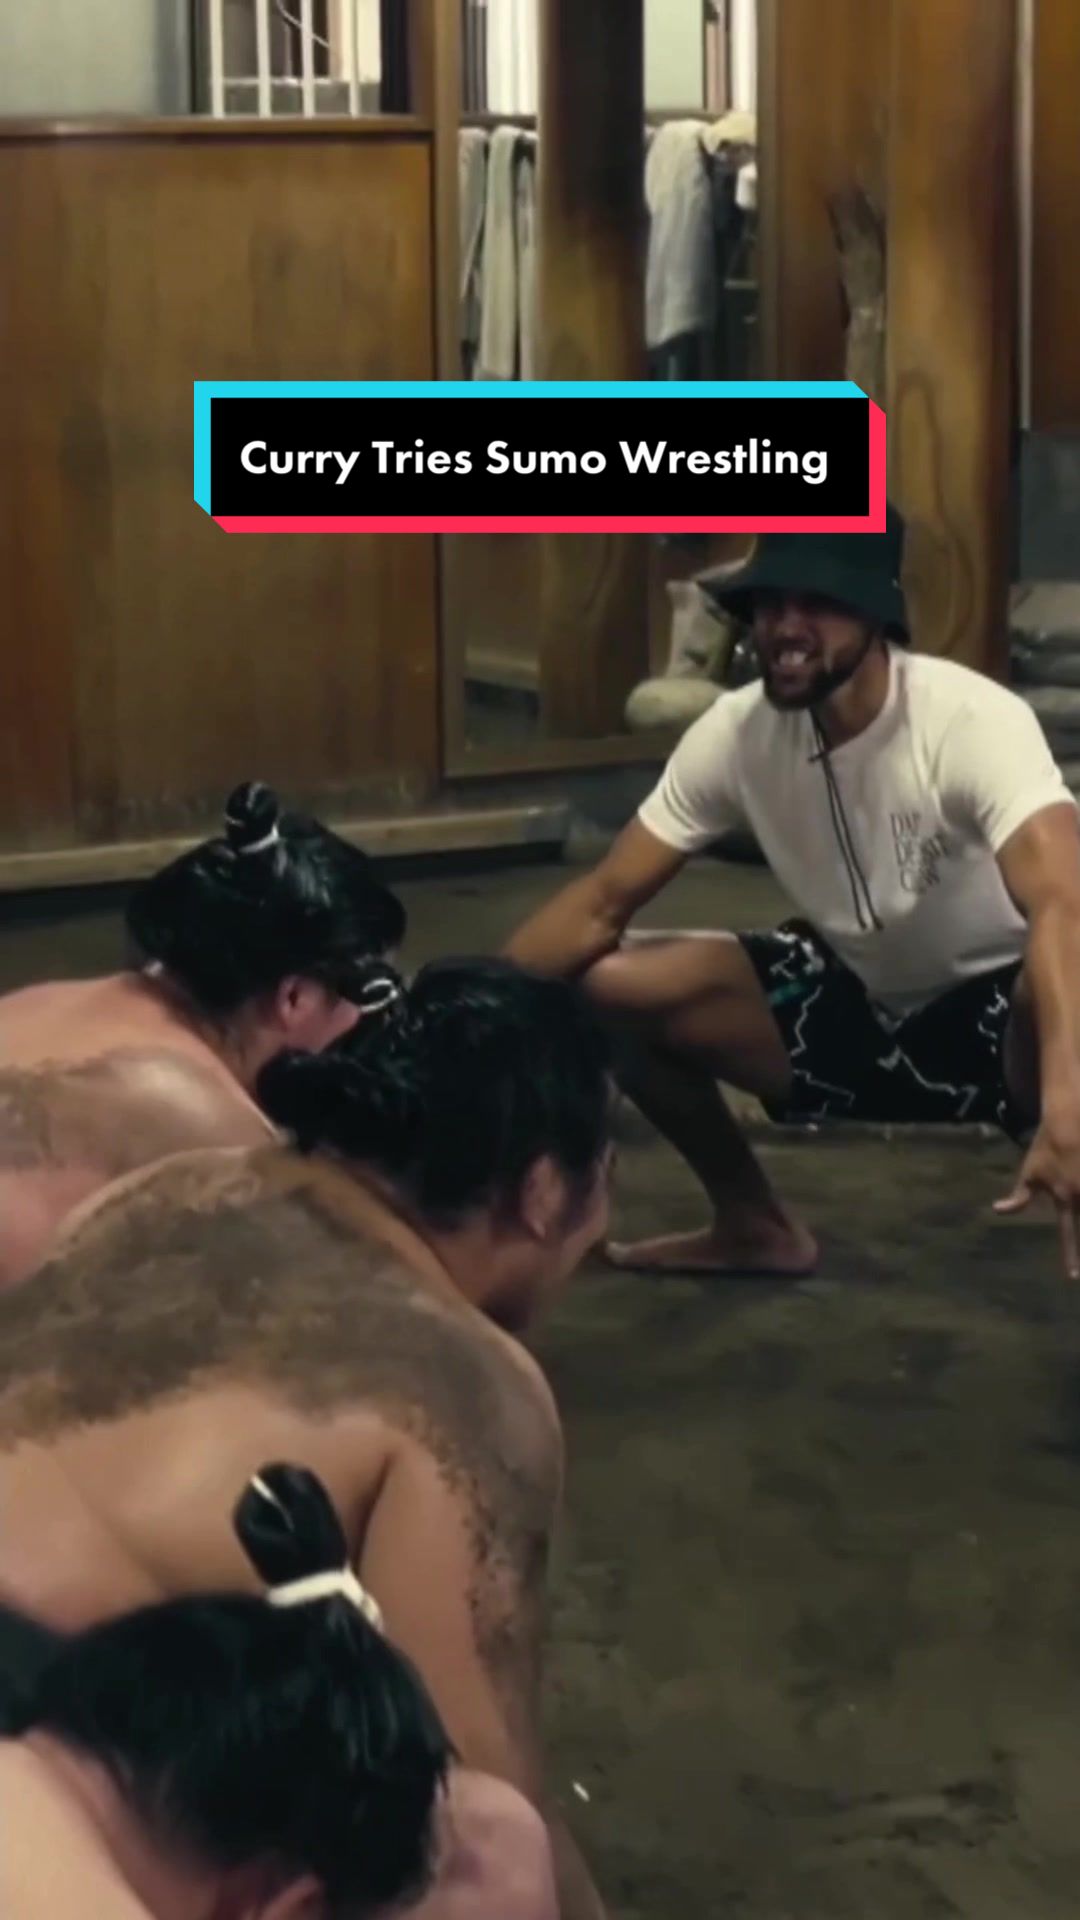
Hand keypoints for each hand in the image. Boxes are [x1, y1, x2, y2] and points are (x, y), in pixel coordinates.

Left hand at [995, 1117, 1079, 1280]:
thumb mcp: (1029, 1172)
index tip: (1072, 1277)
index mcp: (1065, 1198)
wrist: (1068, 1121)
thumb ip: (1019, 1197)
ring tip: (1079, 1234)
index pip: (1069, 1234)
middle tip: (1079, 1272)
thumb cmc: (1046, 1147)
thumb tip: (998, 1210)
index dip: (1071, 1257)